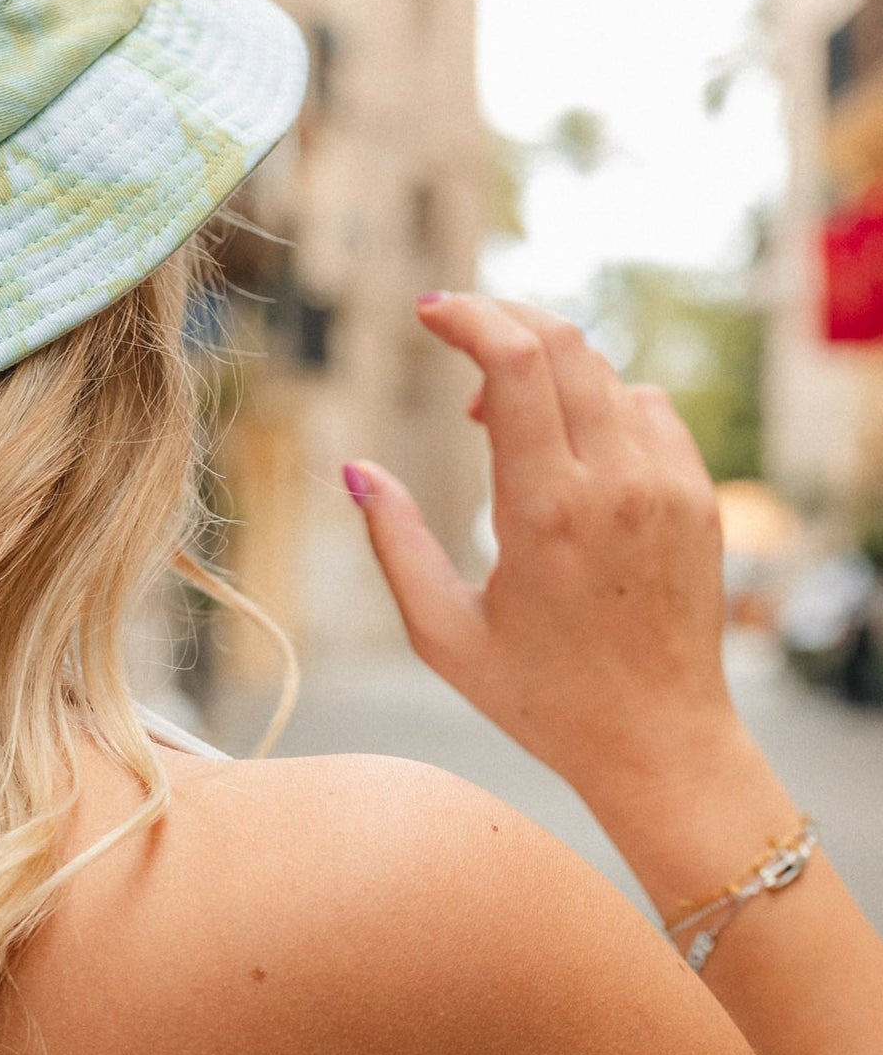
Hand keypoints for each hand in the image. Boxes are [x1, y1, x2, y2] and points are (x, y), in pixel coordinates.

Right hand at [346, 293, 743, 802]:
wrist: (662, 744)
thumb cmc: (540, 697)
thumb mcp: (441, 632)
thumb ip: (393, 542)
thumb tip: (356, 468)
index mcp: (546, 514)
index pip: (516, 366)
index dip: (468, 317)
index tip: (428, 311)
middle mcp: (616, 486)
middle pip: (563, 344)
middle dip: (500, 317)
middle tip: (454, 329)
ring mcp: (668, 487)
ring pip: (604, 372)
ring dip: (542, 367)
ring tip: (496, 419)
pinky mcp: (698, 498)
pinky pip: (649, 406)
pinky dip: (598, 399)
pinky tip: (565, 443)